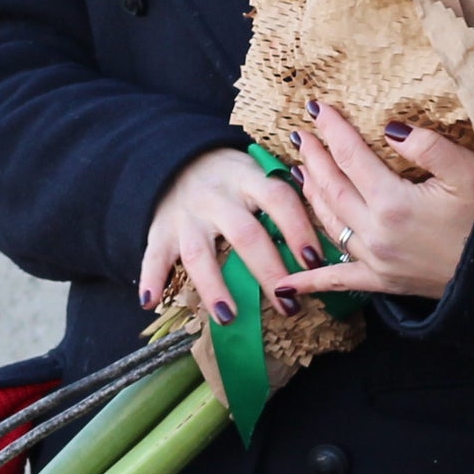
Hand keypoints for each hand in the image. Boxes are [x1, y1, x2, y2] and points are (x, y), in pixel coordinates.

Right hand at [139, 148, 323, 322]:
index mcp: (251, 178)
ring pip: (200, 252)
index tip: (315, 263)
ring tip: (230, 318)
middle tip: (290, 306)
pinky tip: (149, 301)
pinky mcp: (160, 229)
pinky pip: (153, 254)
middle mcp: (219, 196)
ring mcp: (188, 214)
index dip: (299, 230)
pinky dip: (151, 277)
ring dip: (215, 287)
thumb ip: (286, 202)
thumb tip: (324, 246)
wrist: (176, 155)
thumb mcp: (259, 176)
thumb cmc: (234, 178)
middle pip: (246, 235)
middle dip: (268, 272)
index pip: (280, 201)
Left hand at [282, 102, 473, 302]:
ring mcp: (375, 260)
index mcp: (393, 203)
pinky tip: (283, 284)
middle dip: (315, 158)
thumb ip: (429, 146)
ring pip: (328, 222)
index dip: (333, 130)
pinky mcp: (381, 280)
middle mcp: (375, 232)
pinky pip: (338, 280)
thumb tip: (390, 127)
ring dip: (311, 195)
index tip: (318, 109)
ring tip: (301, 172)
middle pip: (332, 187)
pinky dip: (310, 280)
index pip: (351, 157)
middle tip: (302, 135)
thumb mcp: (470, 172)